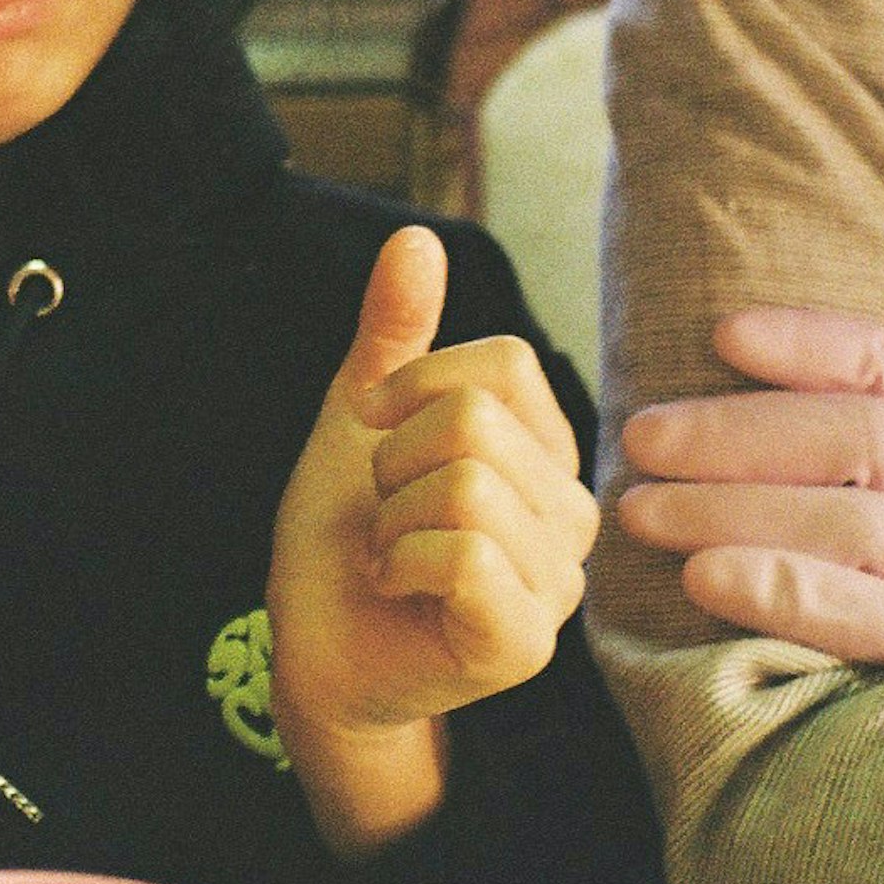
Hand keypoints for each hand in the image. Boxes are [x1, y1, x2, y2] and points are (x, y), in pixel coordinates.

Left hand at [268, 227, 601, 849]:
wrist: (311, 647)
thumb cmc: (345, 535)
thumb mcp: (361, 417)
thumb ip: (394, 333)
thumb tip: (416, 236)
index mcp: (546, 452)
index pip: (506, 364)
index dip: (415, 383)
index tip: (373, 429)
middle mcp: (572, 515)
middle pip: (476, 421)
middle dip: (393, 463)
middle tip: (385, 515)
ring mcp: (558, 583)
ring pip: (468, 486)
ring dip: (392, 519)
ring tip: (392, 555)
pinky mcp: (525, 642)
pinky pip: (469, 556)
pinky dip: (401, 562)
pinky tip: (396, 587)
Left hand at [611, 305, 883, 693]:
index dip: (811, 342)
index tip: (721, 333)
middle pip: (862, 441)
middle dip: (737, 435)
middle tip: (644, 434)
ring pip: (854, 526)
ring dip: (734, 512)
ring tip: (645, 508)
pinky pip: (870, 621)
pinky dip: (783, 594)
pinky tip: (709, 579)